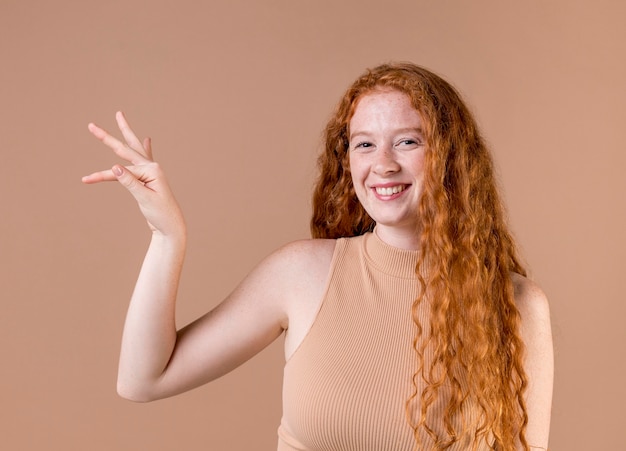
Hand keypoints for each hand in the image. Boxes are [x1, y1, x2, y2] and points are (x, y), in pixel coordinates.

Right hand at [83, 112, 185, 236]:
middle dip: (109, 137)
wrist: (171, 227)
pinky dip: (144, 148)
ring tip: (119, 115)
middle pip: (127, 148)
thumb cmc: (160, 214)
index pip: (121, 170)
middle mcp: (152, 167)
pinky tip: (147, 139)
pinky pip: (144, 159)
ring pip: (134, 149)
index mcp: (152, 169)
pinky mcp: (150, 178)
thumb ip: (130, 182)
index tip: (86, 179)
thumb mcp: (144, 198)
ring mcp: (152, 171)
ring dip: (126, 133)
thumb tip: (114, 167)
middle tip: (91, 125)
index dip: (103, 175)